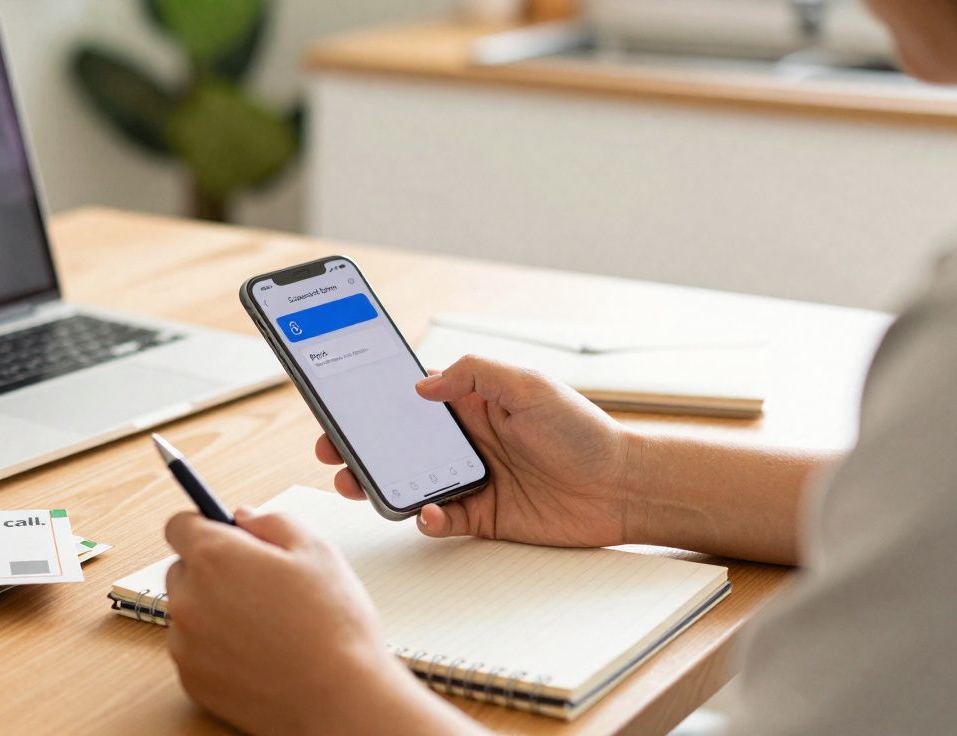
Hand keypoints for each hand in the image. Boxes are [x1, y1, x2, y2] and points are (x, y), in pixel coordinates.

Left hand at [164, 509, 483, 735]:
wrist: (338, 699)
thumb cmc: (333, 627)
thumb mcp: (316, 551)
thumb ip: (272, 521)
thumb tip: (243, 518)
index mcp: (215, 558)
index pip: (179, 525)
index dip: (205, 525)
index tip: (223, 533)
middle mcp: (189, 599)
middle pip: (183, 569)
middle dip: (213, 570)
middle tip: (259, 583)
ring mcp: (186, 644)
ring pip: (188, 612)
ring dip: (214, 610)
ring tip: (266, 624)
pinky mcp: (192, 680)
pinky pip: (194, 651)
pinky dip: (216, 648)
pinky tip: (258, 652)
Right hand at [317, 355, 636, 546]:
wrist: (622, 487)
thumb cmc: (584, 431)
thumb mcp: (528, 385)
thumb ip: (473, 375)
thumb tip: (422, 385)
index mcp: (472, 404)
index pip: (411, 400)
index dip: (375, 403)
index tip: (342, 404)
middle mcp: (467, 441)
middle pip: (399, 444)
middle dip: (361, 447)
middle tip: (333, 451)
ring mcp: (473, 479)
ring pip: (411, 483)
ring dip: (381, 484)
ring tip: (358, 484)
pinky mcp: (484, 516)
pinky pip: (441, 519)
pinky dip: (427, 518)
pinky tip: (427, 512)